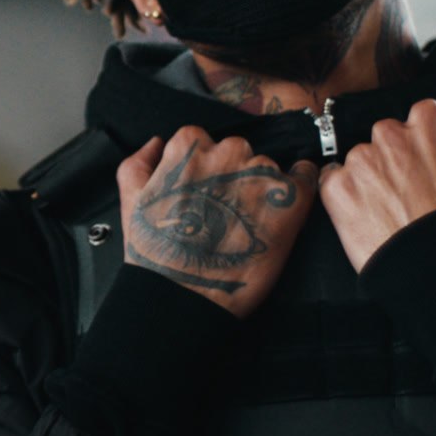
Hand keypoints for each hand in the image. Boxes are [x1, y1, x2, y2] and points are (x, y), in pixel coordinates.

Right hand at [116, 126, 318, 318]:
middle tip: (226, 210)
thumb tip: (155, 142)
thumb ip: (138, 162)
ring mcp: (260, 173)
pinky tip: (287, 203)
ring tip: (250, 220)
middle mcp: (228, 152)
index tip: (204, 189)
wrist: (184, 295)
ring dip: (262, 185)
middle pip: (237, 151)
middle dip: (233, 174)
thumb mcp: (130, 200)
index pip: (201, 140)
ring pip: (266, 165)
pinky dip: (301, 183)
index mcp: (189, 147)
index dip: (204, 167)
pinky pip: (305, 175)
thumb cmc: (156, 252)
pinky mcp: (289, 198)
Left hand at [319, 101, 435, 272]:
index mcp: (431, 122)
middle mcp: (391, 134)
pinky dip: (347, 197)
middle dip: (398, 161)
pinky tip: (371, 216)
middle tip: (414, 194)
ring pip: (361, 160)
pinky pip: (334, 182)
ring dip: (372, 179)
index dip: (429, 147)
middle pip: (388, 138)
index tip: (432, 169)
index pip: (421, 118)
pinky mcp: (338, 188)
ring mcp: (361, 161)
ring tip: (394, 210)